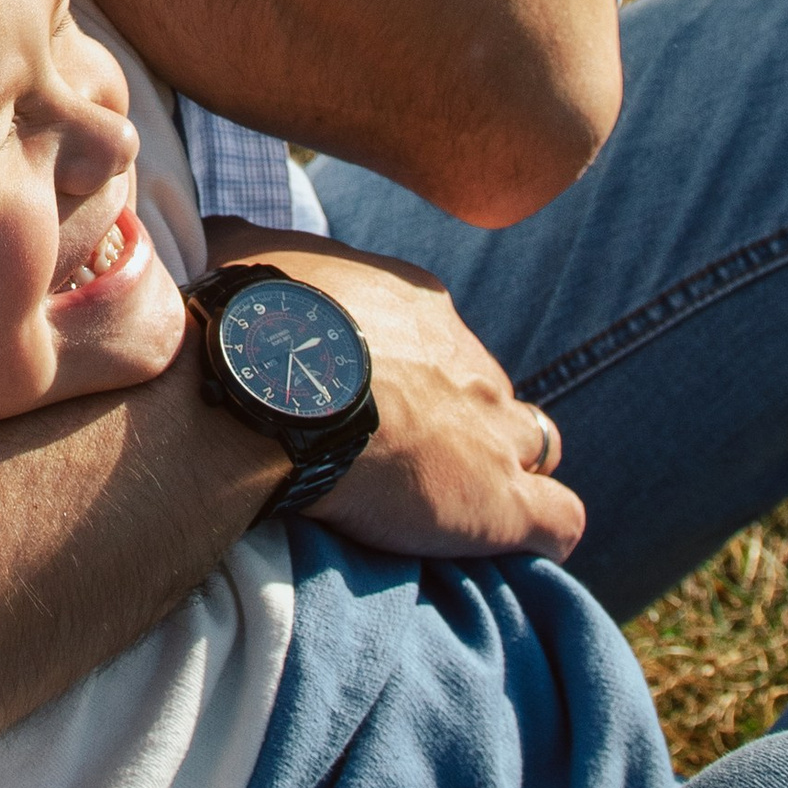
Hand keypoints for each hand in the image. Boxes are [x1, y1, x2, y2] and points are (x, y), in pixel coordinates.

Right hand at [202, 229, 583, 559]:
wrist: (268, 388)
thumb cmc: (246, 321)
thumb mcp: (237, 256)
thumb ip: (248, 249)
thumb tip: (228, 240)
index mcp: (418, 305)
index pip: (437, 339)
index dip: (409, 373)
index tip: (364, 396)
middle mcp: (469, 361)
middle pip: (486, 391)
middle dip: (457, 420)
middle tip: (399, 454)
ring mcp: (494, 430)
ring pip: (537, 443)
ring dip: (506, 469)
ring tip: (457, 503)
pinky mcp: (504, 502)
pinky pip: (560, 519)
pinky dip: (542, 531)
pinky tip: (509, 547)